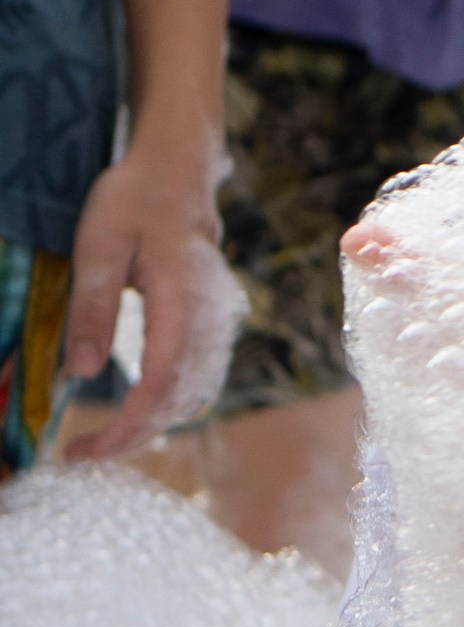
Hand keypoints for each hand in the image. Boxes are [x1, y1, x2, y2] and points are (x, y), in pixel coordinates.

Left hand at [56, 131, 237, 460]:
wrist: (178, 173)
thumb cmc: (134, 202)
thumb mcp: (98, 245)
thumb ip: (92, 308)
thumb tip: (81, 374)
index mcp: (181, 305)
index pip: (158, 386)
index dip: (124, 428)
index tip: (84, 450)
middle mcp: (209, 323)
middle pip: (180, 403)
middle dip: (132, 438)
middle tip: (82, 453)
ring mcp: (218, 325)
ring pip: (194, 398)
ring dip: (152, 427)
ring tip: (104, 441)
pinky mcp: (215, 326)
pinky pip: (200, 382)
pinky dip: (170, 408)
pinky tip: (139, 413)